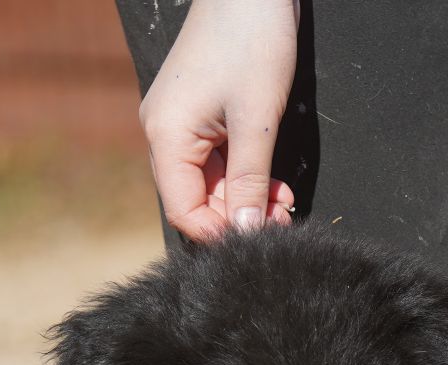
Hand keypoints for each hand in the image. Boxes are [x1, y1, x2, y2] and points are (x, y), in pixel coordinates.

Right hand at [137, 0, 300, 242]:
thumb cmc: (252, 42)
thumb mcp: (258, 120)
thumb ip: (250, 181)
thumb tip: (247, 232)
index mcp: (165, 136)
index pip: (183, 210)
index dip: (220, 231)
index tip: (259, 239)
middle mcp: (162, 133)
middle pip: (195, 198)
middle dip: (239, 214)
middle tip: (283, 219)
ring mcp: (178, 122)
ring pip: (208, 181)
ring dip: (246, 195)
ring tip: (284, 199)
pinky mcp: (196, 113)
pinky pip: (215, 158)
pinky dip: (243, 173)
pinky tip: (272, 180)